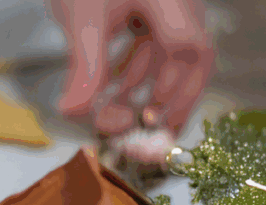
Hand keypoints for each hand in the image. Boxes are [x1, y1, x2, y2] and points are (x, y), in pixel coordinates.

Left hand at [50, 0, 213, 160]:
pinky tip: (112, 87)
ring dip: (143, 84)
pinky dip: (133, 66)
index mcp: (169, 0)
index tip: (153, 117)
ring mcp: (162, 1)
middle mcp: (175, 1)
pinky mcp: (144, 2)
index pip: (189, 47)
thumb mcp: (82, 20)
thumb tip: (76, 112)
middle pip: (189, 54)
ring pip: (166, 49)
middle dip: (169, 96)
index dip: (175, 88)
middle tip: (150, 131)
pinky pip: (150, 38)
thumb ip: (84, 68)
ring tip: (116, 112)